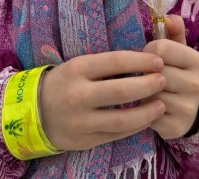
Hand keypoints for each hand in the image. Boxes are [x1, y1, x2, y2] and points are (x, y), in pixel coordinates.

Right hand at [39, 51, 166, 150]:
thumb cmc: (64, 83)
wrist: (35, 112)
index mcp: (77, 69)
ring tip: (161, 104)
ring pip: (122, 119)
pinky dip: (136, 127)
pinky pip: (117, 134)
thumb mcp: (78, 66)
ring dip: (147, 111)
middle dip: (148, 85)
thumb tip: (143, 59)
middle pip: (122, 90)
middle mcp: (78, 95)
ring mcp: (81, 121)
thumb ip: (106, 65)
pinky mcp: (85, 140)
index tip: (159, 60)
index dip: (141, 61)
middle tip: (163, 80)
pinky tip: (147, 119)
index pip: (116, 62)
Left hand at [142, 15, 198, 138]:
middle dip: (145, 74)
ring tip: (148, 91)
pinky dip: (144, 111)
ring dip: (143, 93)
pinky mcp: (176, 127)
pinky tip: (150, 108)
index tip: (149, 58)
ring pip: (150, 94)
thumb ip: (173, 31)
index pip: (160, 48)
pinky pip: (148, 115)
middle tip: (147, 77)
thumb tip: (169, 17)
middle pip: (154, 72)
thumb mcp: (177, 49)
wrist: (187, 107)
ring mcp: (188, 108)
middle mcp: (197, 85)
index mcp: (196, 60)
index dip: (147, 52)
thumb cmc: (176, 71)